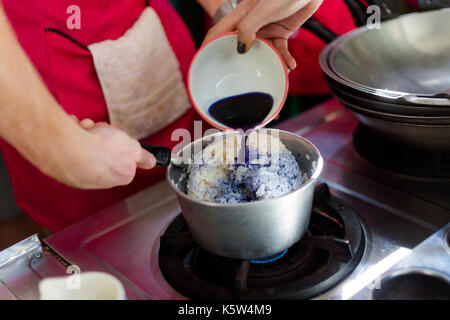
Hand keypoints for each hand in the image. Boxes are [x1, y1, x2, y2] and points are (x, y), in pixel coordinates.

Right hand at [62, 116, 156, 188]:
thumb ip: (143, 155)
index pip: (125, 158)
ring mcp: (80, 174)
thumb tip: (152, 162)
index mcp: (120, 177)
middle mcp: (100, 179)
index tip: (120, 136)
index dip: (123, 142)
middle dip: (104, 135)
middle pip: (106, 150)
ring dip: (88, 131)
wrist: (69, 148)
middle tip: (102, 131)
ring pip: (88, 145)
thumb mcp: (133, 148)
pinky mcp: (62, 166)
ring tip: (86, 129)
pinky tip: (74, 132)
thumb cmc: (101, 149)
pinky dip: (73, 134)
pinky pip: (71, 145)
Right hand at [204, 0, 322, 69]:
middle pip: (238, 46)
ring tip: (273, 74)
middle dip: (239, 62)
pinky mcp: (280, 31)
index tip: (203, 62)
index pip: (218, 32)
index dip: (208, 46)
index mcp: (240, 15)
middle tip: (238, 79)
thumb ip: (248, 28)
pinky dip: (284, 59)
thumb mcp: (262, 9)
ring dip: (267, 64)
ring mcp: (265, 28)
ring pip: (261, 52)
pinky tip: (290, 66)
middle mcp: (250, 23)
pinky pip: (279, 50)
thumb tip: (240, 48)